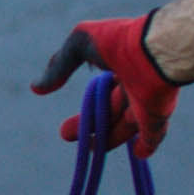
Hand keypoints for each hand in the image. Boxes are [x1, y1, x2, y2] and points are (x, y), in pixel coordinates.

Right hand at [32, 13, 177, 154]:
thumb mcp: (78, 43)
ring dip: (109, 138)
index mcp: (119, 64)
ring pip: (126, 124)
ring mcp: (146, 99)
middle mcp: (134, 84)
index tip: (70, 103)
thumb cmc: (117, 40)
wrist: (154, 49)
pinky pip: (153, 134)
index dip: (87, 101)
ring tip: (89, 147)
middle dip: (89, 123)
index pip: (102, 88)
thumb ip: (58, 64)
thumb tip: (37, 88)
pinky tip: (139, 153)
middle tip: (66, 135)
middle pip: (110, 110)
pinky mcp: (156, 114)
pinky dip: (147, 145)